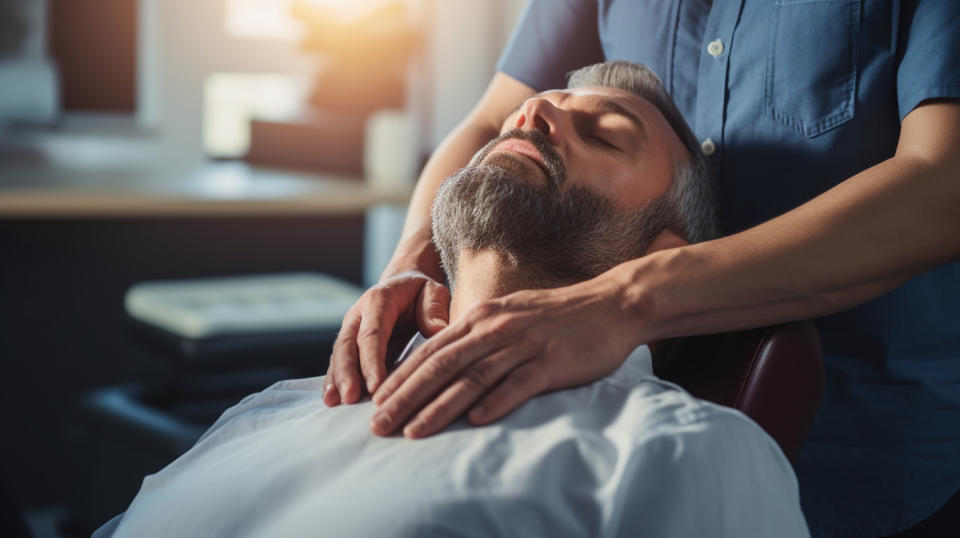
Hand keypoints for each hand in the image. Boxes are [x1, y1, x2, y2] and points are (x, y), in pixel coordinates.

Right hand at [324, 271, 449, 405]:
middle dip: (347, 372)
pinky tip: (331, 399)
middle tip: (350, 398)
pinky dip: (334, 380)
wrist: (404, 284)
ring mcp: (350, 328)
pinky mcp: (349, 342)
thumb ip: (434, 308)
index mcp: (378, 300)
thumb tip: (437, 330)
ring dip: (336, 378)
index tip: (375, 386)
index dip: (372, 360)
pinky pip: (338, 361)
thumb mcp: (434, 291)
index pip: (372, 333)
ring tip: (333, 402)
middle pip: (348, 344)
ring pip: (339, 354)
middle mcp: (358, 313)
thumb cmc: (421, 292)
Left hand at [369, 277, 642, 437]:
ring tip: (412, 431)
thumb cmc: (558, 315)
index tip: (376, 402)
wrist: (612, 303)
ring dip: (438, 407)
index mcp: (482, 317)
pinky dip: (495, 402)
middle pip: (441, 365)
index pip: (431, 350)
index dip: (400, 376)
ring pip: (472, 378)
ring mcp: (523, 344)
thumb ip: (478, 336)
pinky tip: (475, 421)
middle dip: (405, 396)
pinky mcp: (551, 361)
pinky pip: (518, 384)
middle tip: (379, 424)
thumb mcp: (509, 316)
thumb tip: (447, 361)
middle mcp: (496, 329)